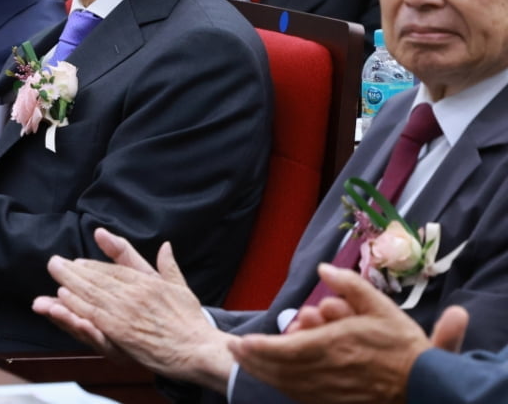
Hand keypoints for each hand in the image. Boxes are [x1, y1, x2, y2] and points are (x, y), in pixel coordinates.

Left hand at [34, 228, 233, 392]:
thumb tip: (166, 246)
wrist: (199, 349)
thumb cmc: (191, 321)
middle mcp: (134, 292)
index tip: (78, 262)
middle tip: (55, 263)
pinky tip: (63, 297)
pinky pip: (93, 314)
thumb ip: (168, 266)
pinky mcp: (121, 331)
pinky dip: (77, 305)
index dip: (93, 266)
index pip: (113, 269)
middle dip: (73, 270)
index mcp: (147, 281)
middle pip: (97, 278)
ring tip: (54, 273)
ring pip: (91, 293)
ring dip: (69, 282)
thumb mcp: (180, 287)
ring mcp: (126, 311)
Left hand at [227, 264, 469, 403]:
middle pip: (279, 369)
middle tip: (234, 349)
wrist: (426, 384)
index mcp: (334, 345)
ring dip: (262, 373)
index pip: (285, 349)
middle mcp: (328, 371)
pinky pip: (302, 396)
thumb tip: (322, 269)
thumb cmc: (402, 345)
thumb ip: (349, 285)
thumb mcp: (380, 306)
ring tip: (245, 362)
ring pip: (287, 384)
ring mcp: (331, 391)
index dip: (259, 347)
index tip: (240, 340)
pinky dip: (282, 386)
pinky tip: (273, 378)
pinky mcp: (336, 402)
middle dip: (252, 359)